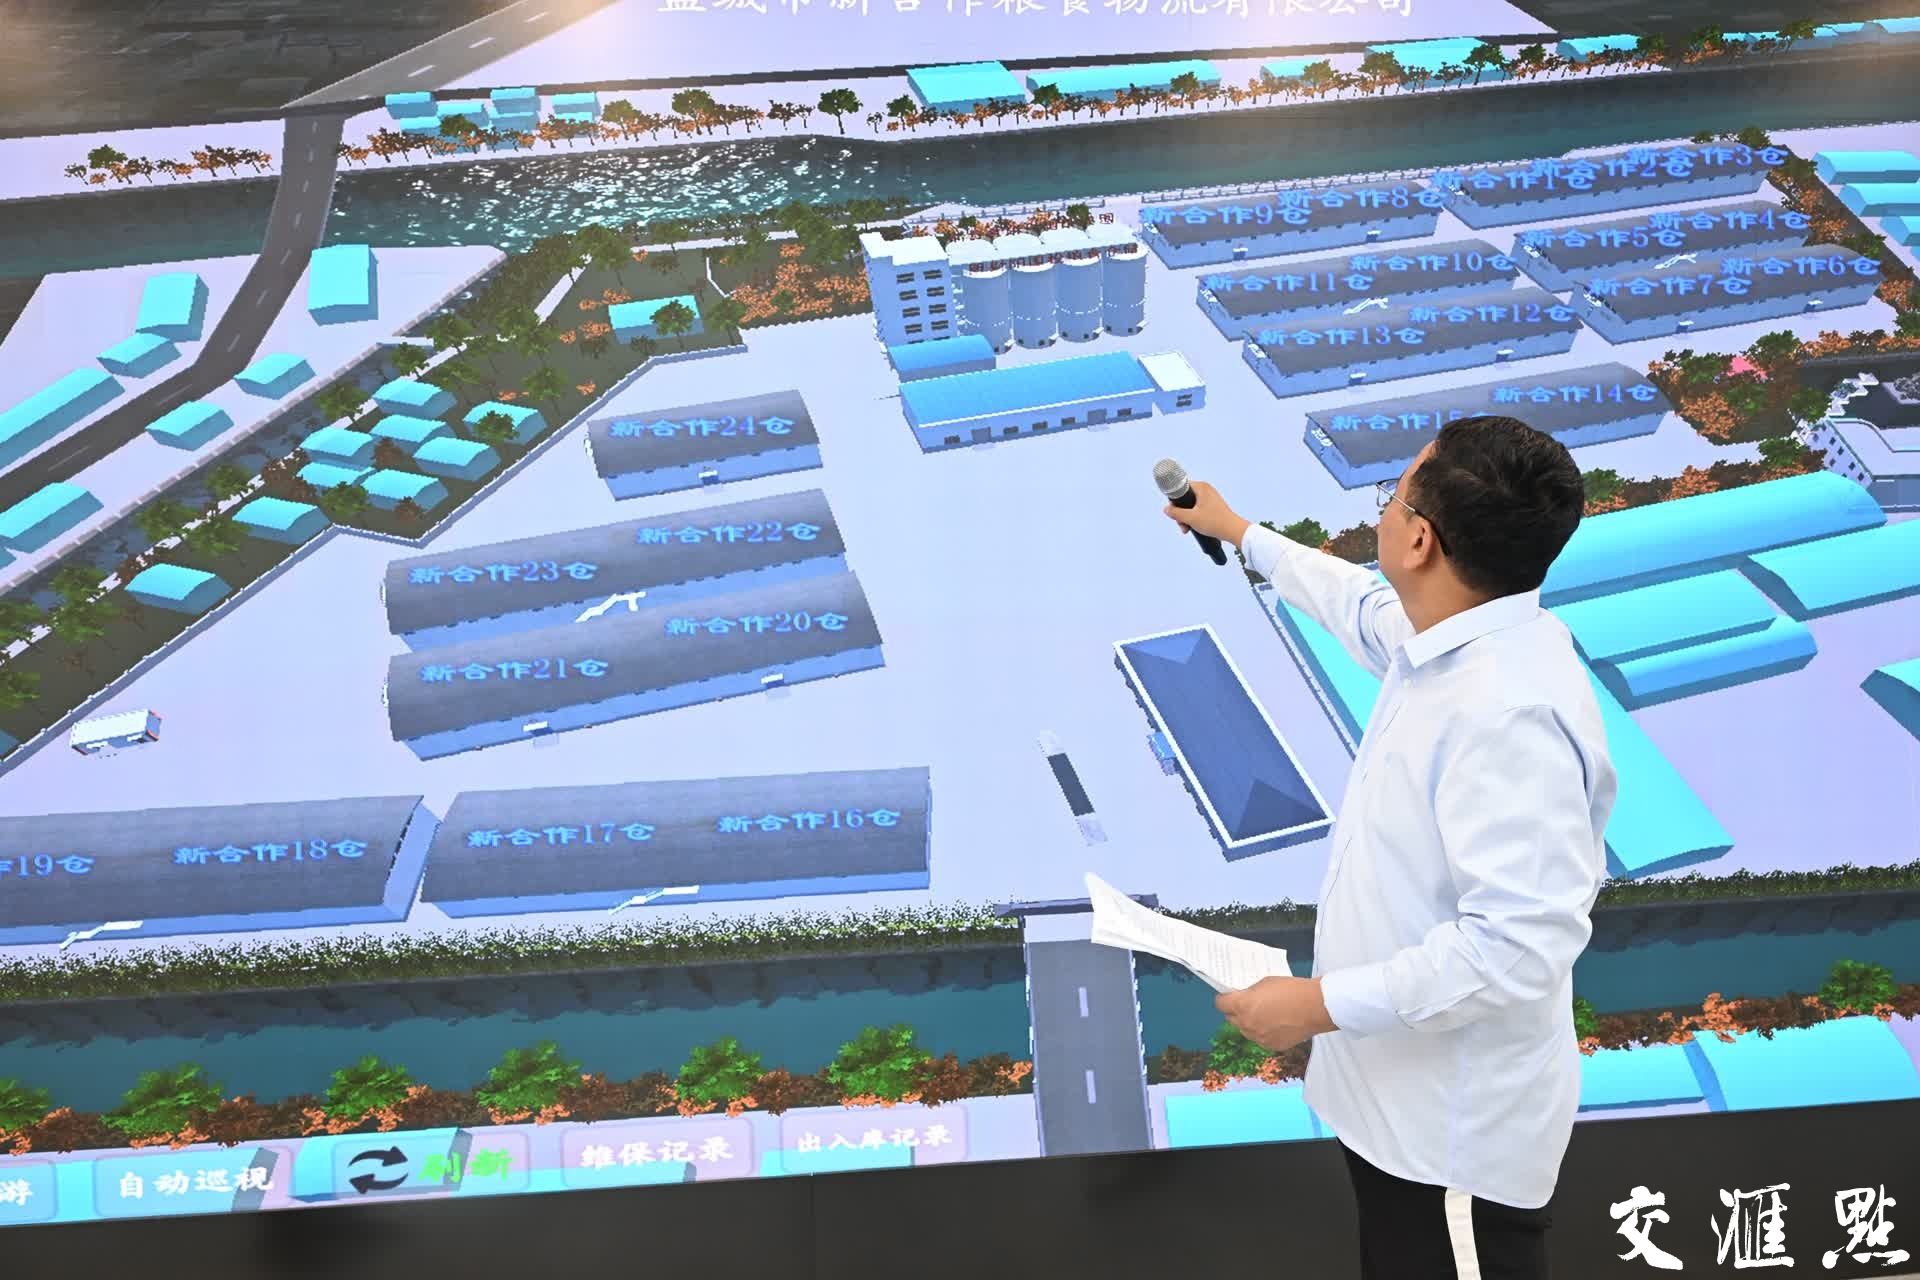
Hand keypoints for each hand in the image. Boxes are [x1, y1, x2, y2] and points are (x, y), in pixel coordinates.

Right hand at [1162, 480, 1250, 546]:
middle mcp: (1206, 489)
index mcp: (1201, 487)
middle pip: (1185, 499)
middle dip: (1180, 513)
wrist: (1232, 530)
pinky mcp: (1213, 506)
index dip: (1174, 501)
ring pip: (1191, 506)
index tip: (1174, 512)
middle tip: (1182, 525)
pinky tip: (1193, 528)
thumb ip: (1176, 513)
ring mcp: (1210, 497)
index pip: (1180, 488)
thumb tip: (1166, 509)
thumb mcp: (1190, 518)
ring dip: (1186, 518)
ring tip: (1187, 529)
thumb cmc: (1214, 522)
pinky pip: (1198, 509)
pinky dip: (1194, 518)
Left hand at [1215, 976, 1337, 1053]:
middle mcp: (1247, 1024)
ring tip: (1264, 1013)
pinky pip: (1260, 1039)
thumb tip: (1243, 997)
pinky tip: (1276, 1023)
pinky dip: (1263, 1032)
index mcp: (1242, 1006)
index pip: (1220, 1004)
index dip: (1224, 999)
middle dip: (1235, 1011)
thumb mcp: (1264, 983)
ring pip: (1245, 1030)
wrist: (1315, 1007)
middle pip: (1231, 1018)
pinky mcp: (1271, 1046)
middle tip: (1246, 1003)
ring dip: (1249, 1022)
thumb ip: (1250, 992)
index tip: (1229, 996)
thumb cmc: (1291, 990)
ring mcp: (1259, 1038)